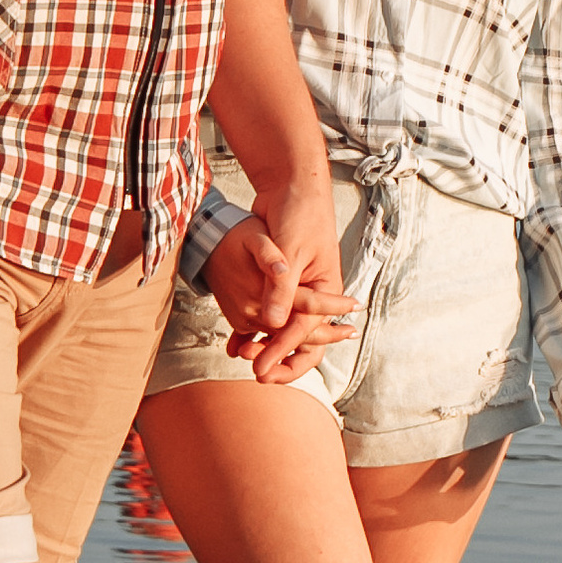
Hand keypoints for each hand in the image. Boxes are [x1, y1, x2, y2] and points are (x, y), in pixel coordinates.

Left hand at [203, 212, 358, 387]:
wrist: (290, 186)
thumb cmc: (298, 213)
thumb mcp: (290, 250)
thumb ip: (281, 287)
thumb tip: (271, 324)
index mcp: (326, 287)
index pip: (306, 328)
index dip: (283, 350)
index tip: (264, 370)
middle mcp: (313, 292)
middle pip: (301, 338)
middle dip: (281, 357)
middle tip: (261, 376)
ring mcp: (294, 288)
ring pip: (282, 329)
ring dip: (264, 345)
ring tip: (244, 357)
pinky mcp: (276, 284)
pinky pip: (267, 314)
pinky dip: (252, 328)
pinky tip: (235, 344)